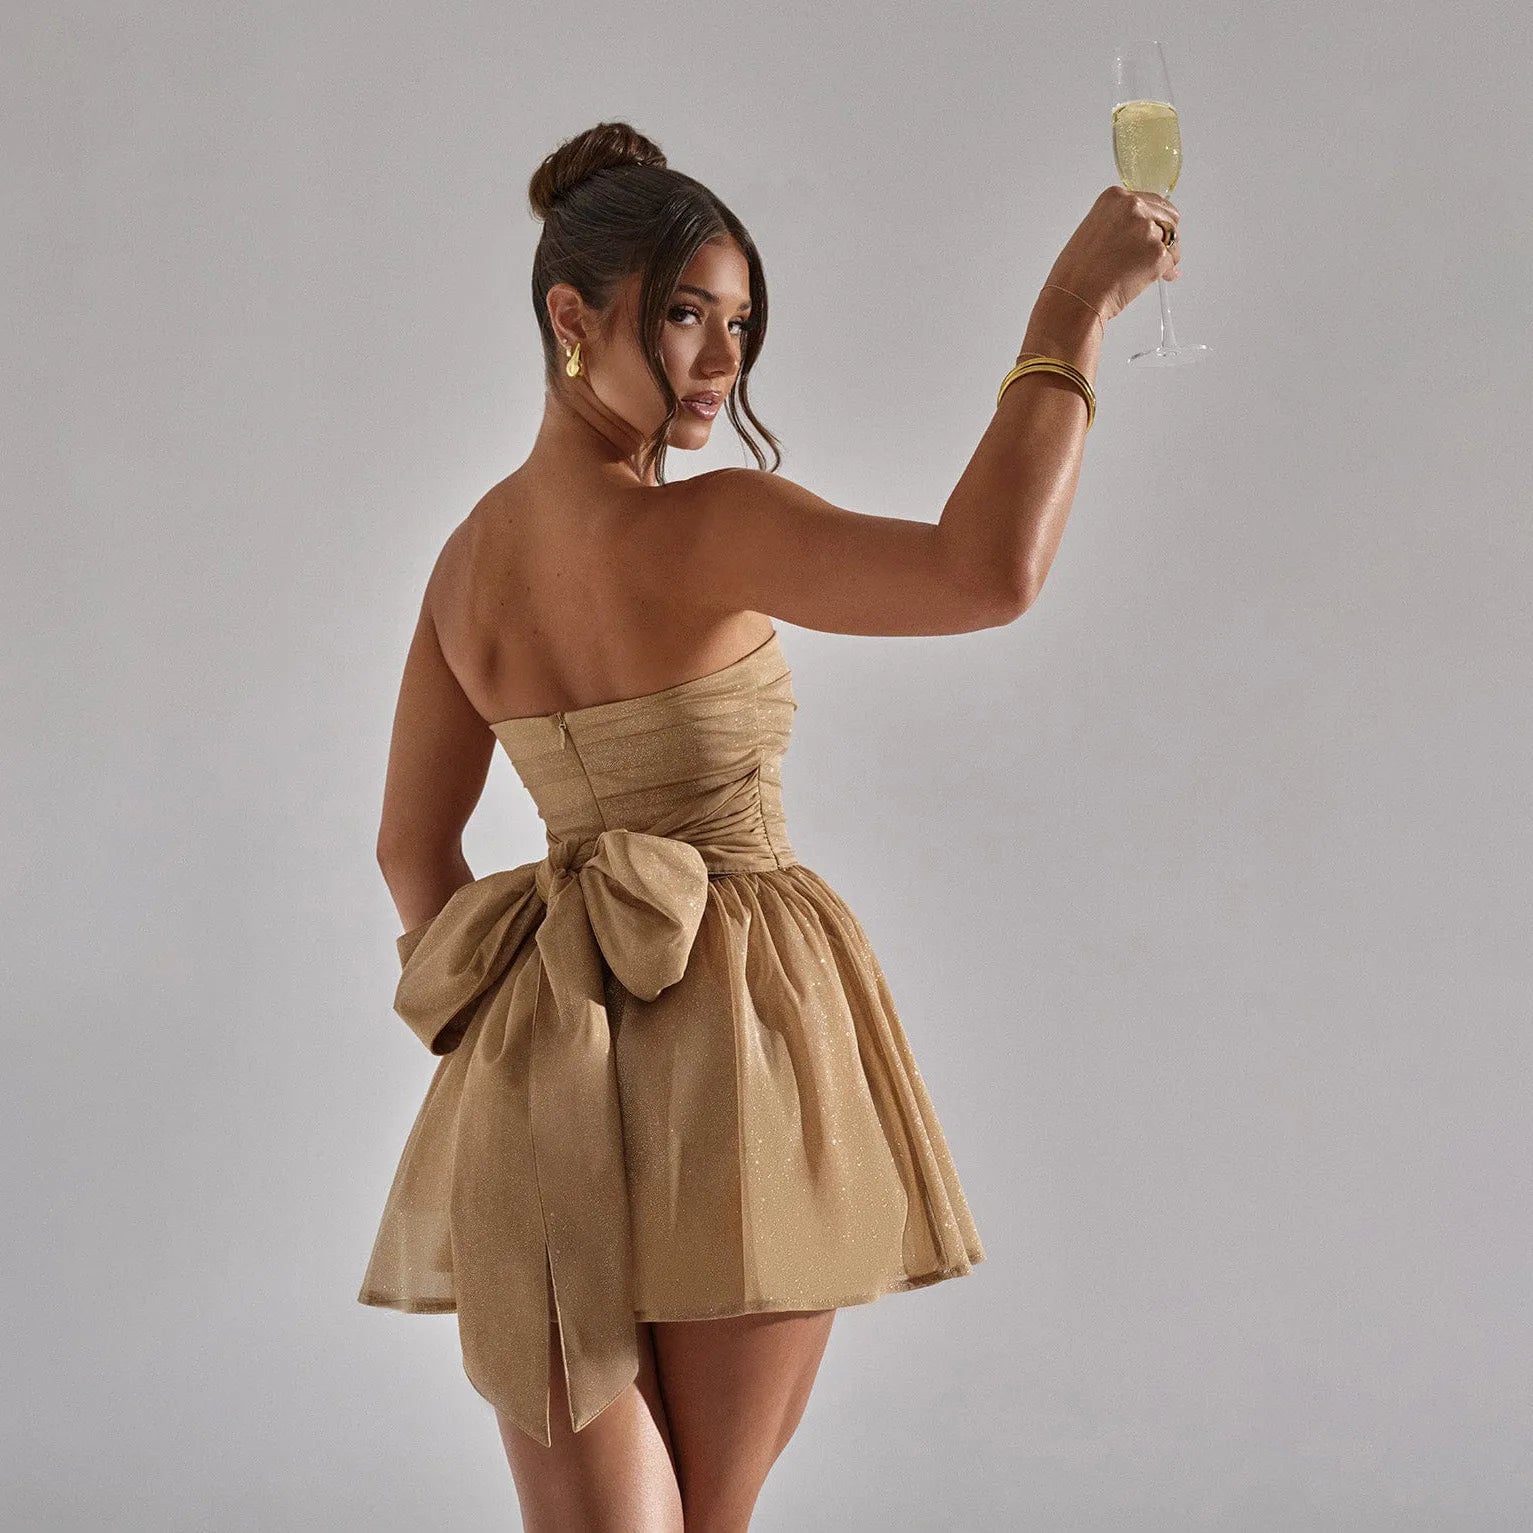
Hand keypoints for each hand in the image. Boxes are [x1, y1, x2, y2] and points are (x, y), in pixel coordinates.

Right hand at [1045, 185, 1181, 322]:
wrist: (1074, 297)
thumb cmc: (1076, 273)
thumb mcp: (1093, 231)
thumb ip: (1118, 223)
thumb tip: (1138, 233)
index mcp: (1115, 198)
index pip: (1152, 202)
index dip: (1155, 221)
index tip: (1153, 233)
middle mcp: (1133, 208)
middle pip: (1168, 217)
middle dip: (1165, 236)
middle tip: (1152, 255)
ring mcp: (1147, 230)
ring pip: (1172, 241)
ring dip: (1165, 256)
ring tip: (1144, 271)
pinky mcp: (1157, 253)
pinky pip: (1171, 262)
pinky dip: (1164, 274)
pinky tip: (1146, 281)